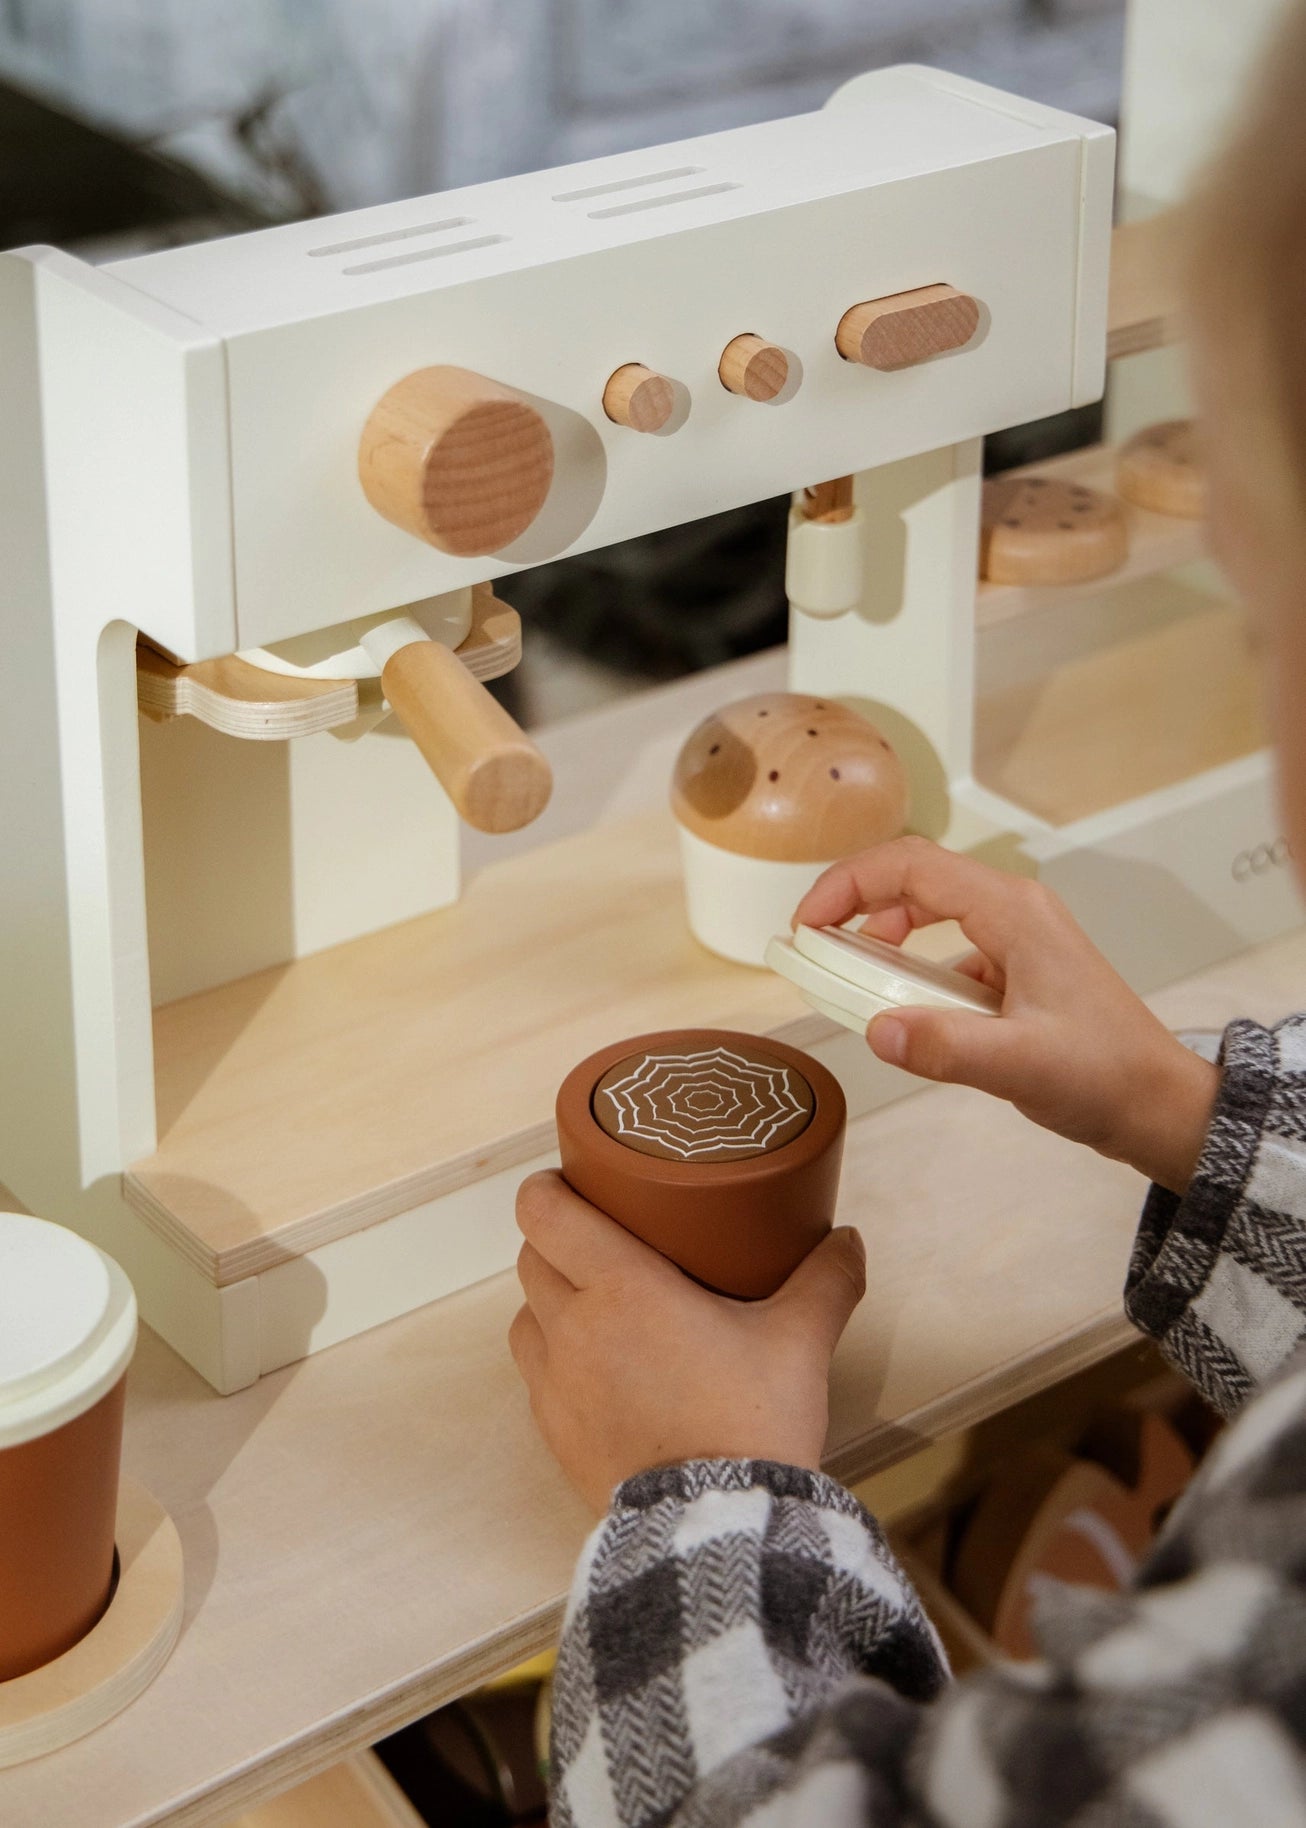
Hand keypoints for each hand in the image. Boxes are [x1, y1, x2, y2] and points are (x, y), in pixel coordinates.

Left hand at [509, 1171, 865, 1512]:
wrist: (717, 1527)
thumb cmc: (750, 1424)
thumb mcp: (799, 1342)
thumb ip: (825, 1281)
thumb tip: (847, 1239)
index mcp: (621, 1287)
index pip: (545, 1213)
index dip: (546, 1189)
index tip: (566, 1180)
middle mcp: (573, 1328)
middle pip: (532, 1257)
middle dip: (557, 1240)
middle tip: (601, 1237)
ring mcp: (556, 1385)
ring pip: (525, 1317)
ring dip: (551, 1301)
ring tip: (597, 1304)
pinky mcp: (555, 1434)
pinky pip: (537, 1377)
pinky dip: (557, 1360)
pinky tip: (602, 1368)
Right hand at [794, 837, 1218, 1194]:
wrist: (1160, 1105)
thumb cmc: (1103, 1077)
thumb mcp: (1019, 1065)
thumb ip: (945, 1047)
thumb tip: (874, 1030)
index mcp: (1012, 912)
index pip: (911, 866)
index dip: (848, 885)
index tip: (807, 927)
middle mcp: (1013, 911)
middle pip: (916, 878)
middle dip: (856, 905)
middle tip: (815, 950)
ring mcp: (1018, 940)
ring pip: (931, 914)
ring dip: (884, 940)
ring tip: (853, 982)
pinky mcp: (1018, 970)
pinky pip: (951, 953)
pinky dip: (915, 974)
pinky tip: (908, 1016)